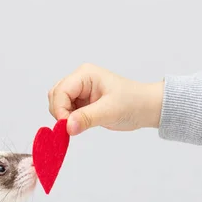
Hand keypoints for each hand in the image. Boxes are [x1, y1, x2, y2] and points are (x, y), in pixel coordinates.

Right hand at [48, 63, 163, 135]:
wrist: (146, 108)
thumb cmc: (133, 103)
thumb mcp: (110, 111)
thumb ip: (87, 118)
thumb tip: (67, 127)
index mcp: (85, 74)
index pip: (61, 91)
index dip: (60, 109)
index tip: (66, 127)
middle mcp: (79, 79)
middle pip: (55, 96)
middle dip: (60, 113)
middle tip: (73, 127)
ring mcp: (79, 90)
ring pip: (58, 104)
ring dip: (64, 117)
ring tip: (80, 125)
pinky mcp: (82, 102)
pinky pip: (66, 111)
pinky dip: (68, 120)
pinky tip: (80, 125)